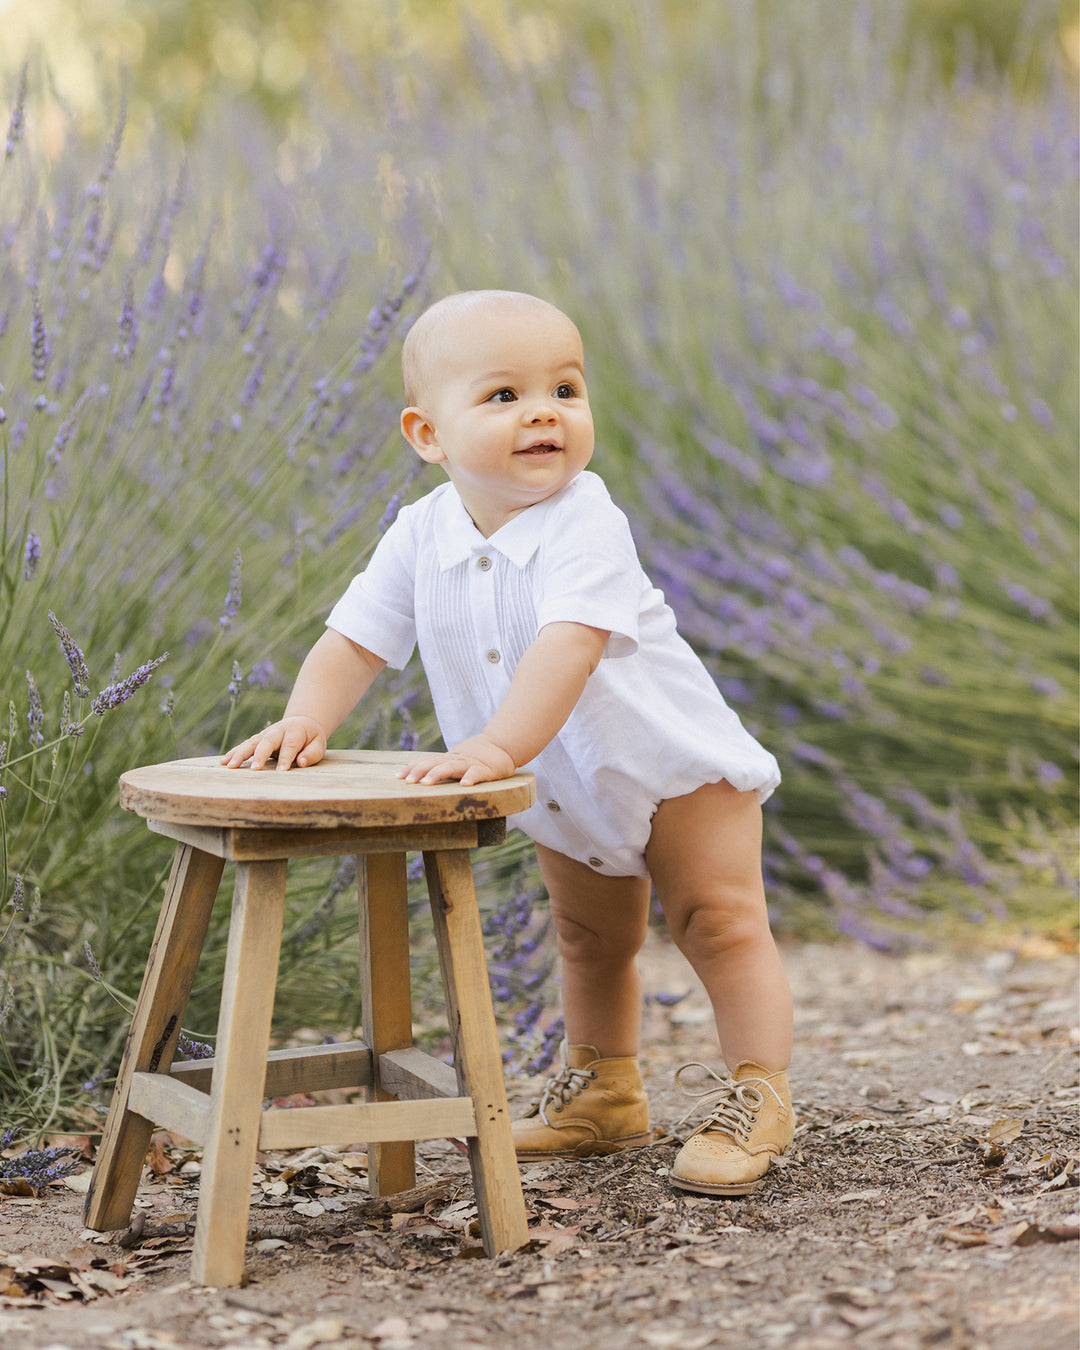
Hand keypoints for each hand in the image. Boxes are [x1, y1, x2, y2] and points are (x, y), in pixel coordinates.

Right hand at [220, 716, 326, 770]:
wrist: (301, 724)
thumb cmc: (311, 739)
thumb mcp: (318, 744)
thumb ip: (312, 753)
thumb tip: (301, 762)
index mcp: (295, 730)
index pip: (290, 745)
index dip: (286, 758)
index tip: (281, 772)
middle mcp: (277, 730)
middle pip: (267, 741)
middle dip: (260, 755)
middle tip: (255, 769)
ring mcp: (265, 734)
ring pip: (251, 742)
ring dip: (240, 753)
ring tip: (230, 766)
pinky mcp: (257, 739)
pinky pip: (244, 746)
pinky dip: (234, 753)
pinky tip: (223, 762)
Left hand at [398, 735, 514, 785]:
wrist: (500, 746)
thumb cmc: (473, 759)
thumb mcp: (454, 762)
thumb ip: (439, 768)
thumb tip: (416, 780)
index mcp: (446, 760)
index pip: (425, 762)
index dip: (412, 768)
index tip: (398, 777)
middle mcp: (455, 760)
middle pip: (434, 764)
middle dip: (419, 772)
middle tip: (408, 782)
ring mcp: (469, 764)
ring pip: (451, 767)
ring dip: (438, 774)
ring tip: (426, 783)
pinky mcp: (485, 770)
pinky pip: (477, 774)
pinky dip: (471, 778)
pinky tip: (464, 785)